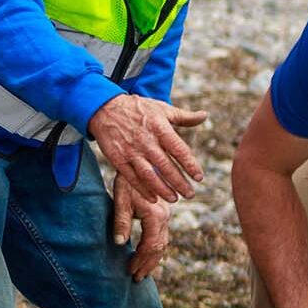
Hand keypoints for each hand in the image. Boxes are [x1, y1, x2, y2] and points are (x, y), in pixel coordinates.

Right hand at [88, 94, 206, 200]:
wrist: (104, 108)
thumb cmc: (138, 109)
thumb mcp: (162, 108)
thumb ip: (184, 116)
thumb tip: (204, 116)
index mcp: (159, 128)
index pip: (179, 150)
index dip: (190, 165)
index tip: (199, 177)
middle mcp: (146, 141)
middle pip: (166, 166)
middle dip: (179, 183)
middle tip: (190, 194)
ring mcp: (130, 151)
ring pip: (149, 175)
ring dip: (162, 189)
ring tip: (174, 199)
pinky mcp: (117, 159)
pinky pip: (131, 178)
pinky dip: (142, 189)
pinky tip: (153, 198)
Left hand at [111, 177, 172, 279]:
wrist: (142, 162)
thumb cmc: (128, 179)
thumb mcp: (121, 198)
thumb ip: (121, 221)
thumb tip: (119, 243)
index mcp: (156, 215)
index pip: (150, 245)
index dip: (140, 260)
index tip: (129, 271)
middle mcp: (165, 217)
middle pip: (159, 248)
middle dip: (148, 264)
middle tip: (136, 278)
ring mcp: (167, 216)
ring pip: (163, 243)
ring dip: (153, 259)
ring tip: (143, 272)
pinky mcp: (164, 214)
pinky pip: (163, 236)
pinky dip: (156, 249)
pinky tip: (147, 255)